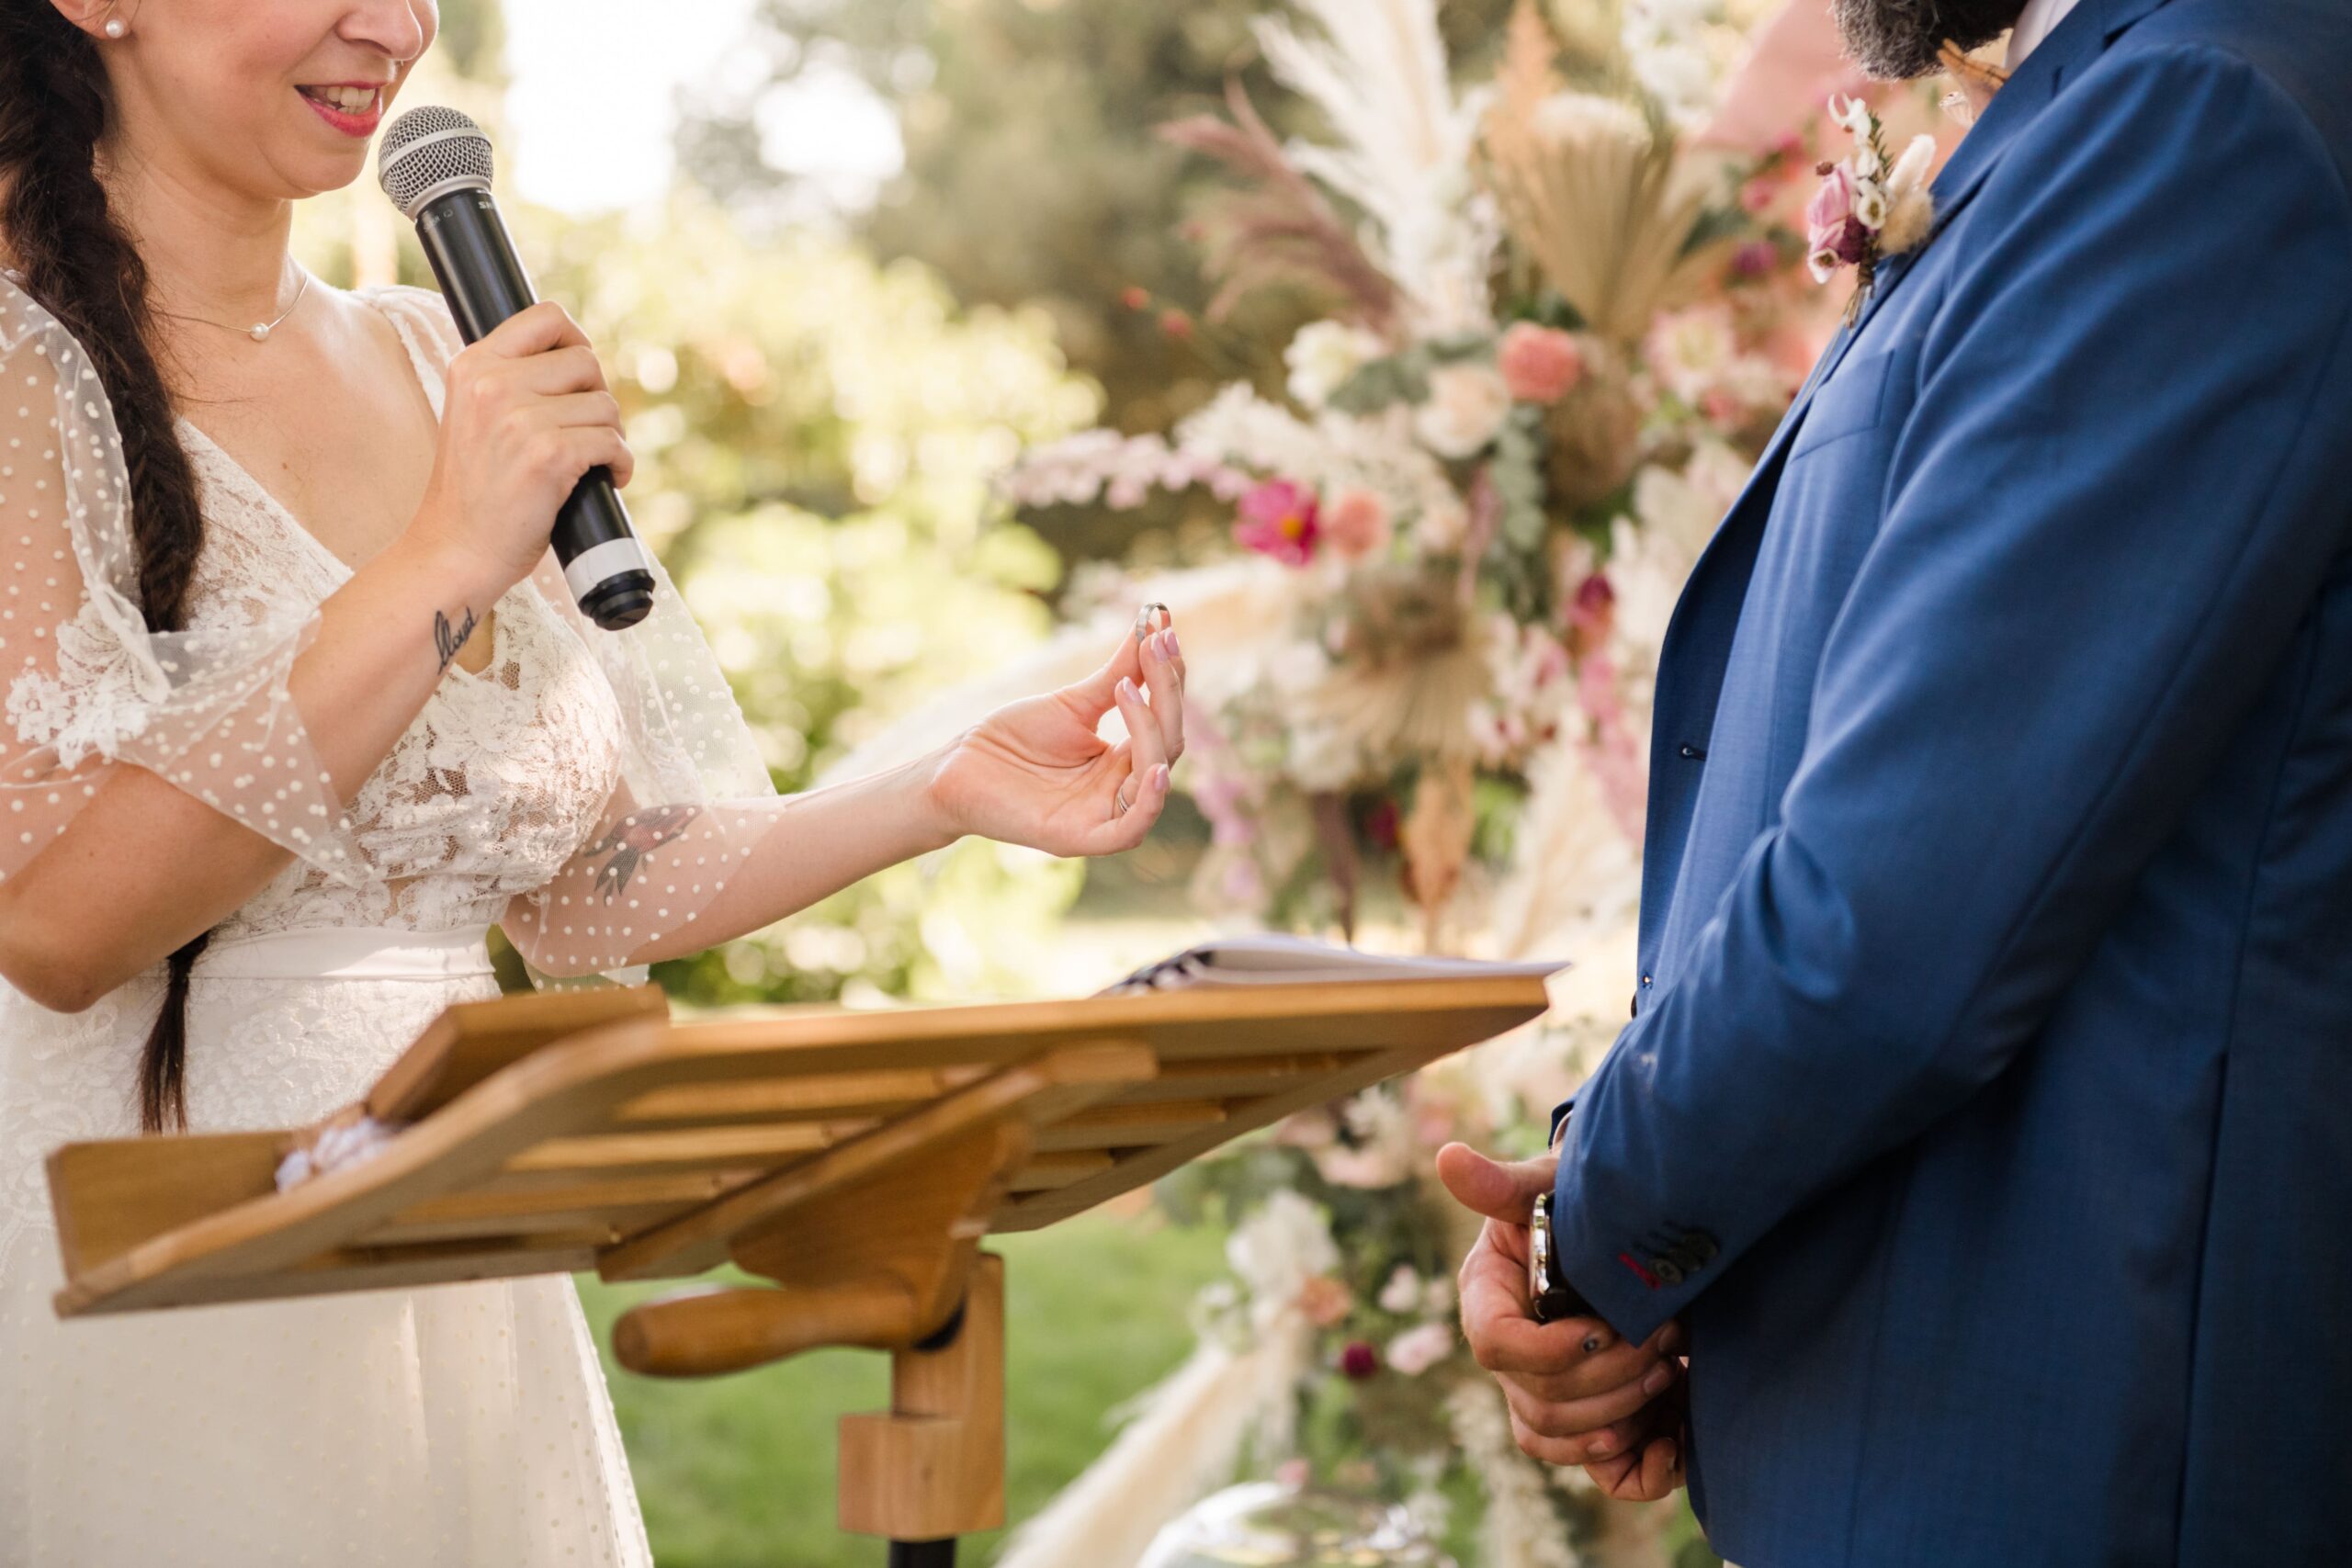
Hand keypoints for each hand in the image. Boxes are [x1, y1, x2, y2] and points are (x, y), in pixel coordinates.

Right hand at [408, 301, 632, 595]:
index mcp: (473, 365)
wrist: (456, 549)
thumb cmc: (475, 490)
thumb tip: (581, 361)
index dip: (577, 341)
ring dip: (610, 435)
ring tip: (591, 462)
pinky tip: (609, 479)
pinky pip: (613, 442)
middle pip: (586, 362)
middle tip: (585, 432)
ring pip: (605, 405)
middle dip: (597, 398)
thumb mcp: (475, 415)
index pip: (546, 317)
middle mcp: (493, 383)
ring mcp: (520, 418)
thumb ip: (512, 382)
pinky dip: (621, 464)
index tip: (580, 378)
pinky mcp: (549, 455)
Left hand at [924, 613, 1185, 856]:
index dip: (1169, 676)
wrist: (959, 766)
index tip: (1164, 628)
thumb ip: (1118, 674)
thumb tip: (1155, 627)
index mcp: (1125, 760)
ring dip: (1151, 732)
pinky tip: (1152, 766)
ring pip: (1154, 779)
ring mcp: (1105, 815)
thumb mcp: (1073, 703)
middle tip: (1155, 645)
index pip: (1165, 720)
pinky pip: (1131, 829)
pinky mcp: (1082, 838)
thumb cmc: (1014, 738)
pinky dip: (1149, 801)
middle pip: (1168, 745)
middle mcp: (1124, 789)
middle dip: (1165, 693)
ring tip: (1129, 689)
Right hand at [1436, 1142, 1688, 1497]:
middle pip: (1533, 1394)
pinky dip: (1607, 1452)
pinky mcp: (1559, 1409)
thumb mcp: (1546, 1186)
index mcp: (1487, 1293)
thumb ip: (1503, 1183)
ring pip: (1551, 1429)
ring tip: (1667, 1368)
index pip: (1494, 1342)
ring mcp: (1526, 1383)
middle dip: (1605, 1376)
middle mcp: (1501, 1346)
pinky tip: (1652, 1430)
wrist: (1613, 1229)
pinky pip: (1563, 1451)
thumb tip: (1448, 1158)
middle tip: (1664, 1340)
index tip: (1598, 1330)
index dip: (1544, 1349)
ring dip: (1616, 1409)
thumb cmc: (1575, 1201)